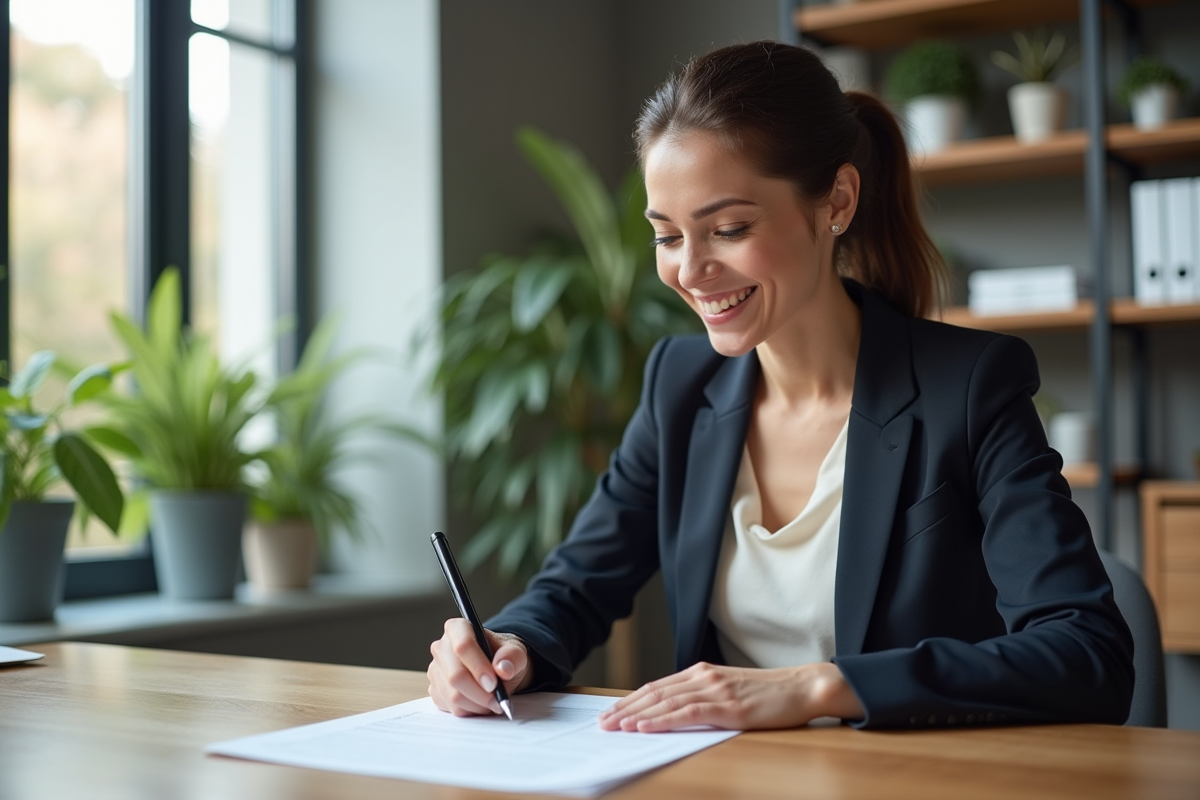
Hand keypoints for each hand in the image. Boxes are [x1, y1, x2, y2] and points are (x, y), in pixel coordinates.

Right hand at [427, 619, 532, 715]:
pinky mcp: (435, 690)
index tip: (493, 683)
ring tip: (493, 701)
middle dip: (480, 693)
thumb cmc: (503, 656)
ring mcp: (436, 670)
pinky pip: (451, 708)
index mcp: (458, 628)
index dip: (478, 667)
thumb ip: (512, 657)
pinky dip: (470, 710)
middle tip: (498, 699)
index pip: (463, 646)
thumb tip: (503, 669)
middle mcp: (441, 647)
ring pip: (453, 696)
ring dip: (477, 704)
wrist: (497, 668)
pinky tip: (481, 703)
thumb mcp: (516, 652)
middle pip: (455, 676)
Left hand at [597, 661, 862, 731]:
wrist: (803, 686)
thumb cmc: (770, 694)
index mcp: (702, 672)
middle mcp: (703, 677)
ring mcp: (715, 690)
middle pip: (654, 693)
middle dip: (625, 708)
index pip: (657, 686)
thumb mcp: (731, 691)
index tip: (611, 713)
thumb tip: (676, 712)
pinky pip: (686, 714)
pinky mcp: (727, 707)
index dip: (631, 700)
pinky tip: (644, 727)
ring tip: (614, 726)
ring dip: (635, 716)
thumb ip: (704, 697)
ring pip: (664, 702)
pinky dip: (660, 720)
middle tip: (602, 723)